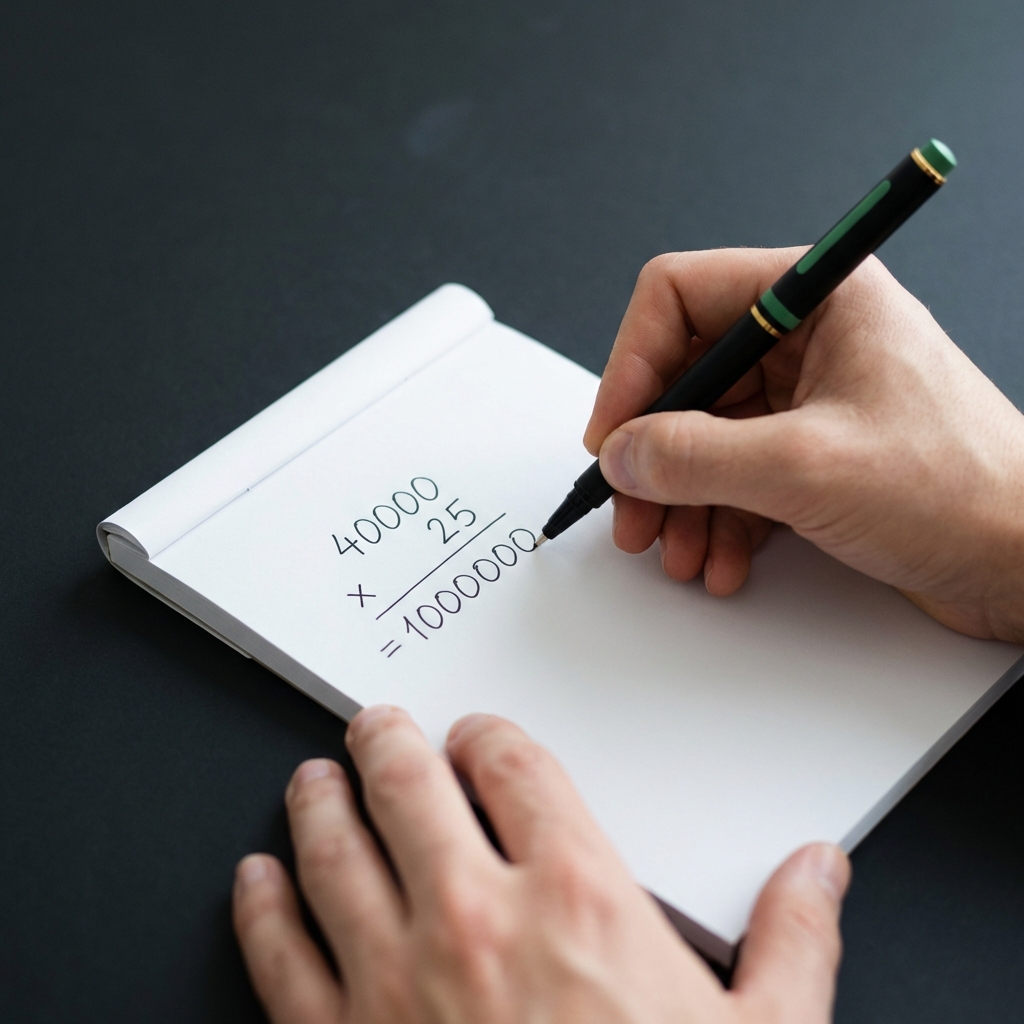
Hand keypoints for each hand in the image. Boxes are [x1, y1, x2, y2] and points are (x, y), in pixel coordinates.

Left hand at [233, 706, 849, 1023]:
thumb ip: (793, 941)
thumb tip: (820, 869)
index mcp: (577, 898)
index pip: (516, 765)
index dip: (491, 735)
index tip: (480, 734)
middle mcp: (476, 919)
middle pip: (410, 784)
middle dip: (388, 741)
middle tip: (376, 726)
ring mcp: (397, 982)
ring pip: (335, 852)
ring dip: (318, 803)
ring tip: (313, 779)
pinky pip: (281, 956)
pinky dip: (262, 906)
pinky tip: (256, 879)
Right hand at [584, 248, 1023, 642]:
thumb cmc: (963, 489)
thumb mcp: (806, 468)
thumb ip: (695, 456)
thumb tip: (623, 453)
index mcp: (818, 296)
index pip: (678, 296)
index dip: (632, 365)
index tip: (614, 434)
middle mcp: (809, 339)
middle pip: (684, 377)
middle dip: (653, 453)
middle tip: (632, 510)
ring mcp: (809, 400)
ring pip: (703, 436)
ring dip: (680, 500)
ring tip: (677, 551)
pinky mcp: (812, 455)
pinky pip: (734, 477)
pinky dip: (717, 522)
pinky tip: (722, 562)